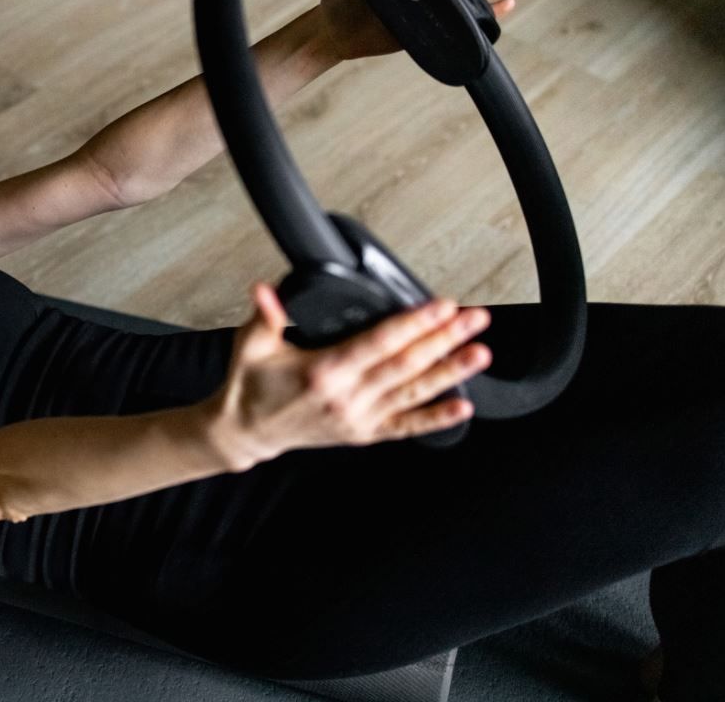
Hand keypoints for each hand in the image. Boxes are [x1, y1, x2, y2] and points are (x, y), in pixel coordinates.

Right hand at [207, 282, 491, 466]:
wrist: (245, 432)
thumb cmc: (250, 387)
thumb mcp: (251, 345)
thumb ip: (266, 315)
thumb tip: (265, 290)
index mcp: (322, 372)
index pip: (379, 343)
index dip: (414, 324)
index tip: (441, 306)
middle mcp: (346, 398)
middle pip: (406, 365)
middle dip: (444, 340)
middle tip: (474, 320)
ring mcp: (358, 419)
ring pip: (413, 393)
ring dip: (450, 372)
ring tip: (480, 353)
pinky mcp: (363, 433)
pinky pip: (406, 427)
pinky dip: (436, 418)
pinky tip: (464, 406)